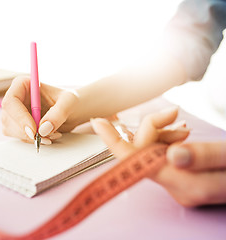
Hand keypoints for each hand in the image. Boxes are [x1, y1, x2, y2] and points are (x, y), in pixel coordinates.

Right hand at [1, 76, 79, 143]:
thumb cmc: (70, 101)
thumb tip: (43, 129)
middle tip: (46, 137)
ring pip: (11, 130)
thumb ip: (58, 113)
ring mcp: (14, 113)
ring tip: (53, 134)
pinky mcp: (18, 125)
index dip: (19, 117)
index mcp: (22, 85)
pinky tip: (48, 136)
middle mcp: (15, 98)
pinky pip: (19, 137)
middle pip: (8, 118)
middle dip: (26, 132)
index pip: (10, 102)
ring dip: (31, 137)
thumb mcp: (69, 103)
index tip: (34, 130)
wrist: (72, 111)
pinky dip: (33, 141)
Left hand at [89, 107, 225, 206]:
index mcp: (186, 185)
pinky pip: (163, 154)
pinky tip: (180, 131)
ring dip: (162, 132)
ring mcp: (179, 183)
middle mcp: (177, 188)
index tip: (99, 123)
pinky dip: (167, 138)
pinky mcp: (183, 176)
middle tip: (173, 113)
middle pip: (145, 154)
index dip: (115, 142)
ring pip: (154, 152)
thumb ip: (206, 156)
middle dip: (152, 128)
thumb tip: (172, 154)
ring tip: (180, 122)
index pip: (139, 163)